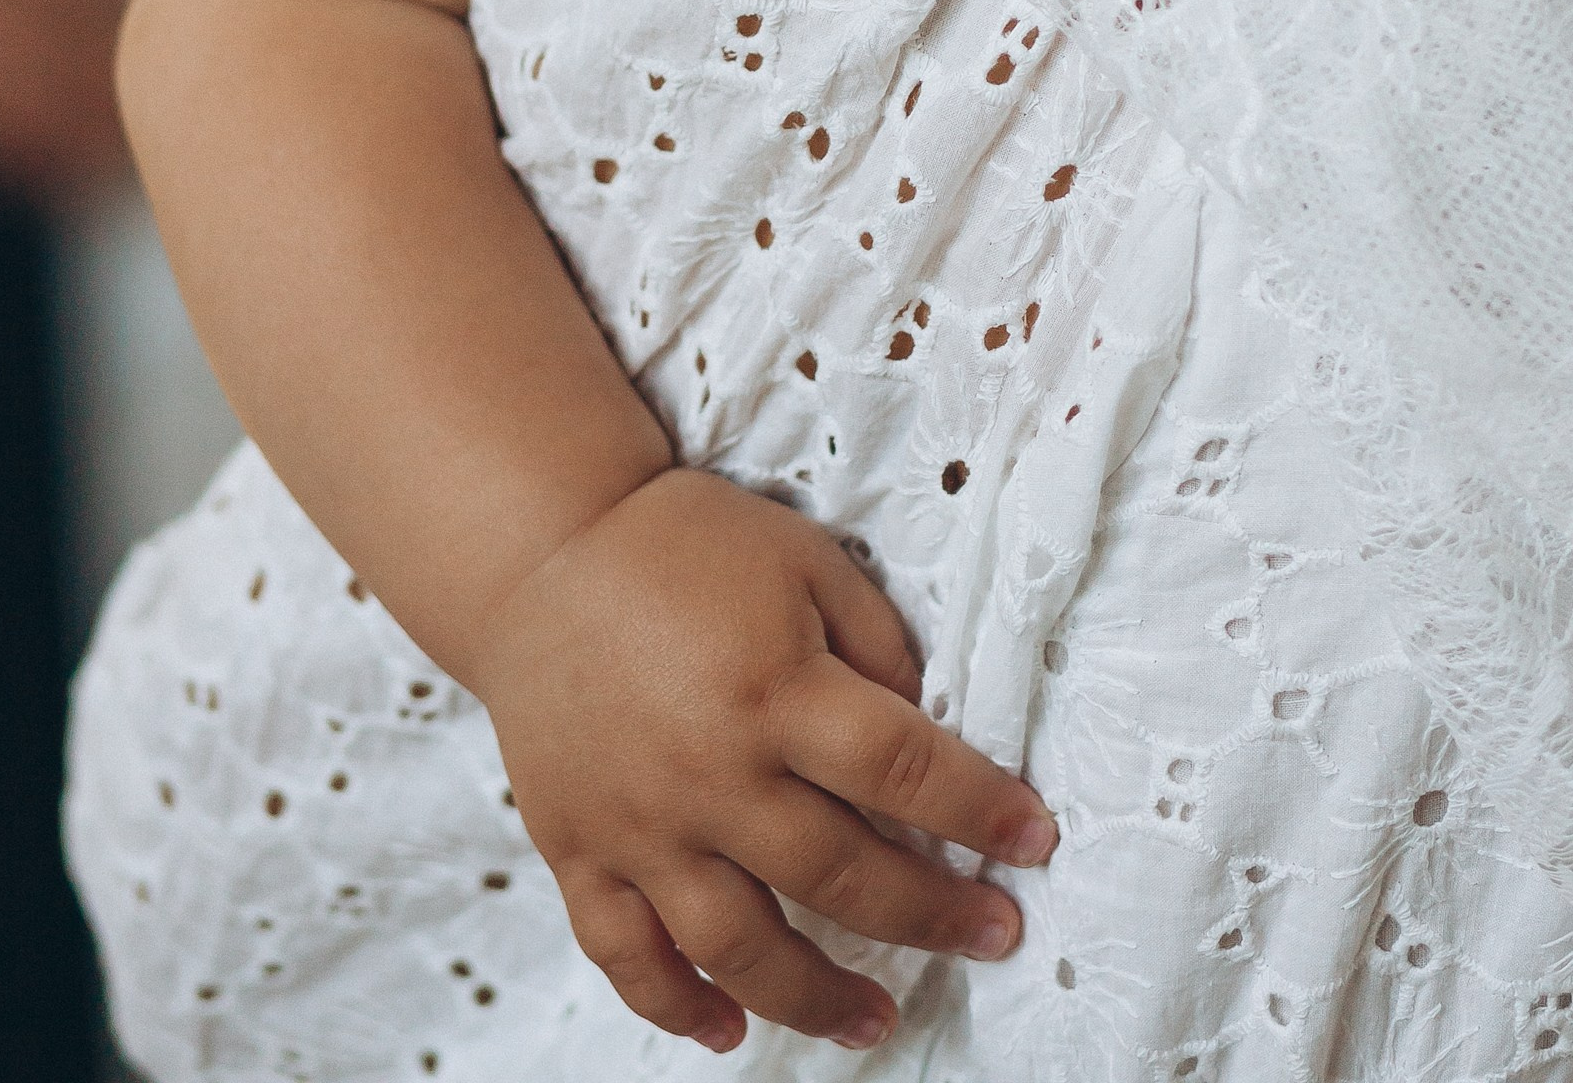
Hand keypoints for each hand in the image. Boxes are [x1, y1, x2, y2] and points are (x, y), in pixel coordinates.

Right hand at [476, 465, 1054, 1055]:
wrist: (540, 550)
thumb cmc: (683, 545)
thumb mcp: (804, 560)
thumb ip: (875, 644)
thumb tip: (927, 727)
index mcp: (776, 688)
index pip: (902, 770)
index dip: (980, 811)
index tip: (1032, 842)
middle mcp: (711, 771)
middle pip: (840, 873)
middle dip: (932, 915)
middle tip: (993, 937)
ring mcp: (640, 823)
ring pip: (740, 945)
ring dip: (817, 997)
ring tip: (878, 1021)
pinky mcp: (578, 849)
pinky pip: (626, 955)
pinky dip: (675, 1006)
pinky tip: (729, 1029)